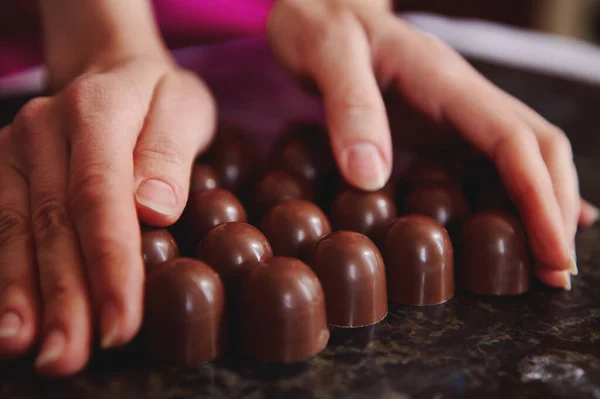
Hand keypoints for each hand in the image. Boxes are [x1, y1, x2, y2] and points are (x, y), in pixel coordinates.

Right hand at [0, 57, 215, 375]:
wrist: (112, 69)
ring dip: (22, 296)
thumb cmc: (159, 98)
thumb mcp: (184, 109)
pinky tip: (8, 320)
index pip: (99, 196)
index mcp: (97, 109)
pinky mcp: (3, 170)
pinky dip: (3, 274)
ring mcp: (15, 149)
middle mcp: (44, 128)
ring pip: (17, 230)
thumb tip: (154, 210)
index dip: (109, 264)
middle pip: (53, 222)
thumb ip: (170, 153)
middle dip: (63, 296)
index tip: (120, 322)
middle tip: (69, 357)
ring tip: (31, 349)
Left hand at [267, 0, 596, 288]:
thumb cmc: (319, 26)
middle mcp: (460, 99)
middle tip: (556, 275)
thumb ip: (349, 108)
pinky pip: (483, 164)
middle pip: (535, 150)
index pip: (512, 139)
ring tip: (543, 266)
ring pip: (517, 161)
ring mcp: (451, 115)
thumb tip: (370, 178)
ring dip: (538, 209)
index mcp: (444, 80)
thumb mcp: (326, 56)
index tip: (552, 253)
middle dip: (553, 210)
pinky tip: (518, 227)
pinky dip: (508, 197)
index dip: (539, 197)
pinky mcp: (435, 130)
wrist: (317, 7)